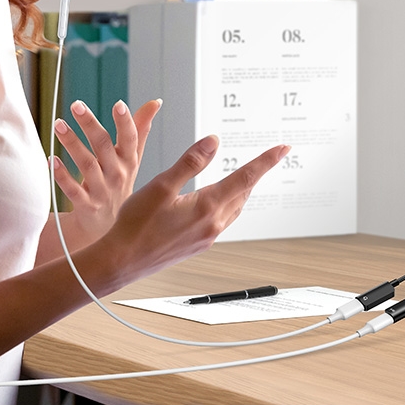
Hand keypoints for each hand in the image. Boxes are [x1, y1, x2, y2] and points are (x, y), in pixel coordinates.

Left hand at [51, 98, 161, 248]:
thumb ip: (140, 129)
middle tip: (76, 105)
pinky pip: (73, 190)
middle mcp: (117, 174)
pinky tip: (51, 159)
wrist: (109, 226)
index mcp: (129, 161)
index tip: (118, 104)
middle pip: (103, 146)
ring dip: (72, 143)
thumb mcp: (133, 158)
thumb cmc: (119, 184)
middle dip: (90, 124)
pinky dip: (63, 175)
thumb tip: (155, 102)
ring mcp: (102, 191)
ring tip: (59, 124)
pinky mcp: (87, 205)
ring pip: (87, 165)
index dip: (126, 122)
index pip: (131, 139)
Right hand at [100, 137, 289, 280]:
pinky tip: (217, 202)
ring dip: (243, 190)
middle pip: (243, 193)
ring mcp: (206, 237)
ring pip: (234, 208)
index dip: (266, 161)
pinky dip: (227, 205)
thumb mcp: (160, 186)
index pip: (245, 177)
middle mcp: (212, 224)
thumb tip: (213, 142)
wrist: (121, 262)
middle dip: (256, 173)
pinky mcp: (197, 245)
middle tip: (270, 157)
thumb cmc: (135, 226)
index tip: (282, 149)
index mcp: (206, 207)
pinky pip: (222, 221)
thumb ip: (190, 162)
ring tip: (247, 176)